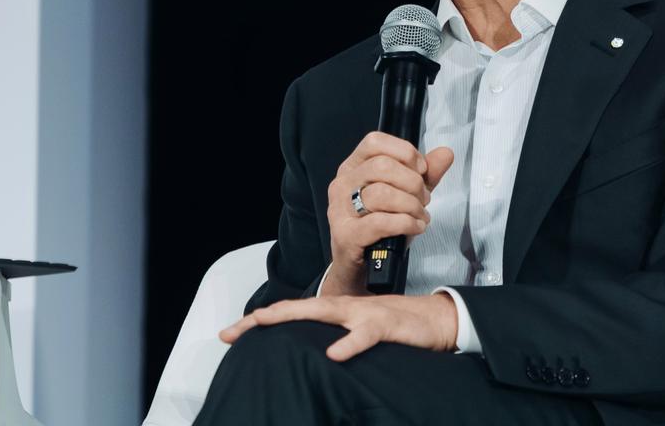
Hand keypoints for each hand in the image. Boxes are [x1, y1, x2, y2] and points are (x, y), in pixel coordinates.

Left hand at [219, 292, 458, 360]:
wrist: (436, 319)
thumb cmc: (395, 328)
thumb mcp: (358, 334)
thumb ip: (334, 339)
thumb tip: (309, 355)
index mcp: (335, 312)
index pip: (292, 314)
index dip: (259, 322)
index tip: (228, 335)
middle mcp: (343, 309)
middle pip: (296, 309)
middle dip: (261, 318)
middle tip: (230, 330)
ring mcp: (362, 314)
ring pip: (323, 313)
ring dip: (292, 316)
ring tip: (263, 322)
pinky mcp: (385, 326)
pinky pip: (364, 336)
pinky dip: (348, 344)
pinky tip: (334, 355)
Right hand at [323, 132, 454, 296]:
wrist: (362, 269)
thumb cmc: (381, 228)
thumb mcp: (406, 195)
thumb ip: (426, 174)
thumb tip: (445, 153)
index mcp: (353, 167)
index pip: (374, 142)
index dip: (404, 152)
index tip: (420, 170)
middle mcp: (342, 184)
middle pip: (382, 166)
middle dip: (413, 183)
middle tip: (423, 199)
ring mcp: (340, 210)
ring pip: (381, 193)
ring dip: (411, 205)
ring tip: (420, 215)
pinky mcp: (346, 235)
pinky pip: (380, 222)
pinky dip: (406, 223)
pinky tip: (415, 227)